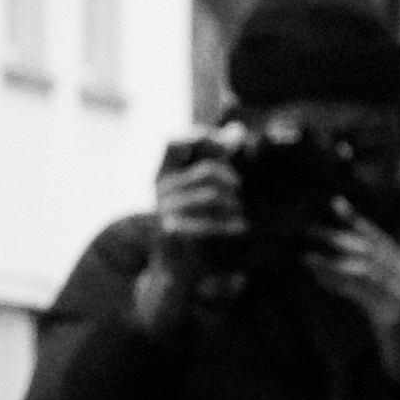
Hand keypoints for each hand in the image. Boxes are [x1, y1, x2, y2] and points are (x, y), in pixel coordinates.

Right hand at [137, 152, 245, 332]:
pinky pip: (210, 221)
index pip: (174, 142)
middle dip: (232, 181)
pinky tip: (239, 229)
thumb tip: (236, 130)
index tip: (226, 146)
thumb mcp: (203, 189)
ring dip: (234, 207)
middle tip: (239, 193)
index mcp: (165, 173)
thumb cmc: (195, 226)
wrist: (176, 269)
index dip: (200, 138)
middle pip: (207, 170)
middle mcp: (160, 188)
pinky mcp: (171, 230)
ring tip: (238, 217)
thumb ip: (218, 159)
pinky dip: (229, 225)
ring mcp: (164, 209)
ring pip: (214, 195)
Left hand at [301, 217, 399, 388]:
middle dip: (336, 237)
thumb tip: (340, 257)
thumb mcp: (392, 295)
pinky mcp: (394, 315)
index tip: (334, 202)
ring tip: (306, 257)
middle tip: (307, 228)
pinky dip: (338, 283)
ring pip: (363, 269)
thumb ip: (375, 274)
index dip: (357, 220)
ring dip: (331, 262)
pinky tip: (319, 278)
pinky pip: (361, 293)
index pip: (380, 237)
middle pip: (369, 249)